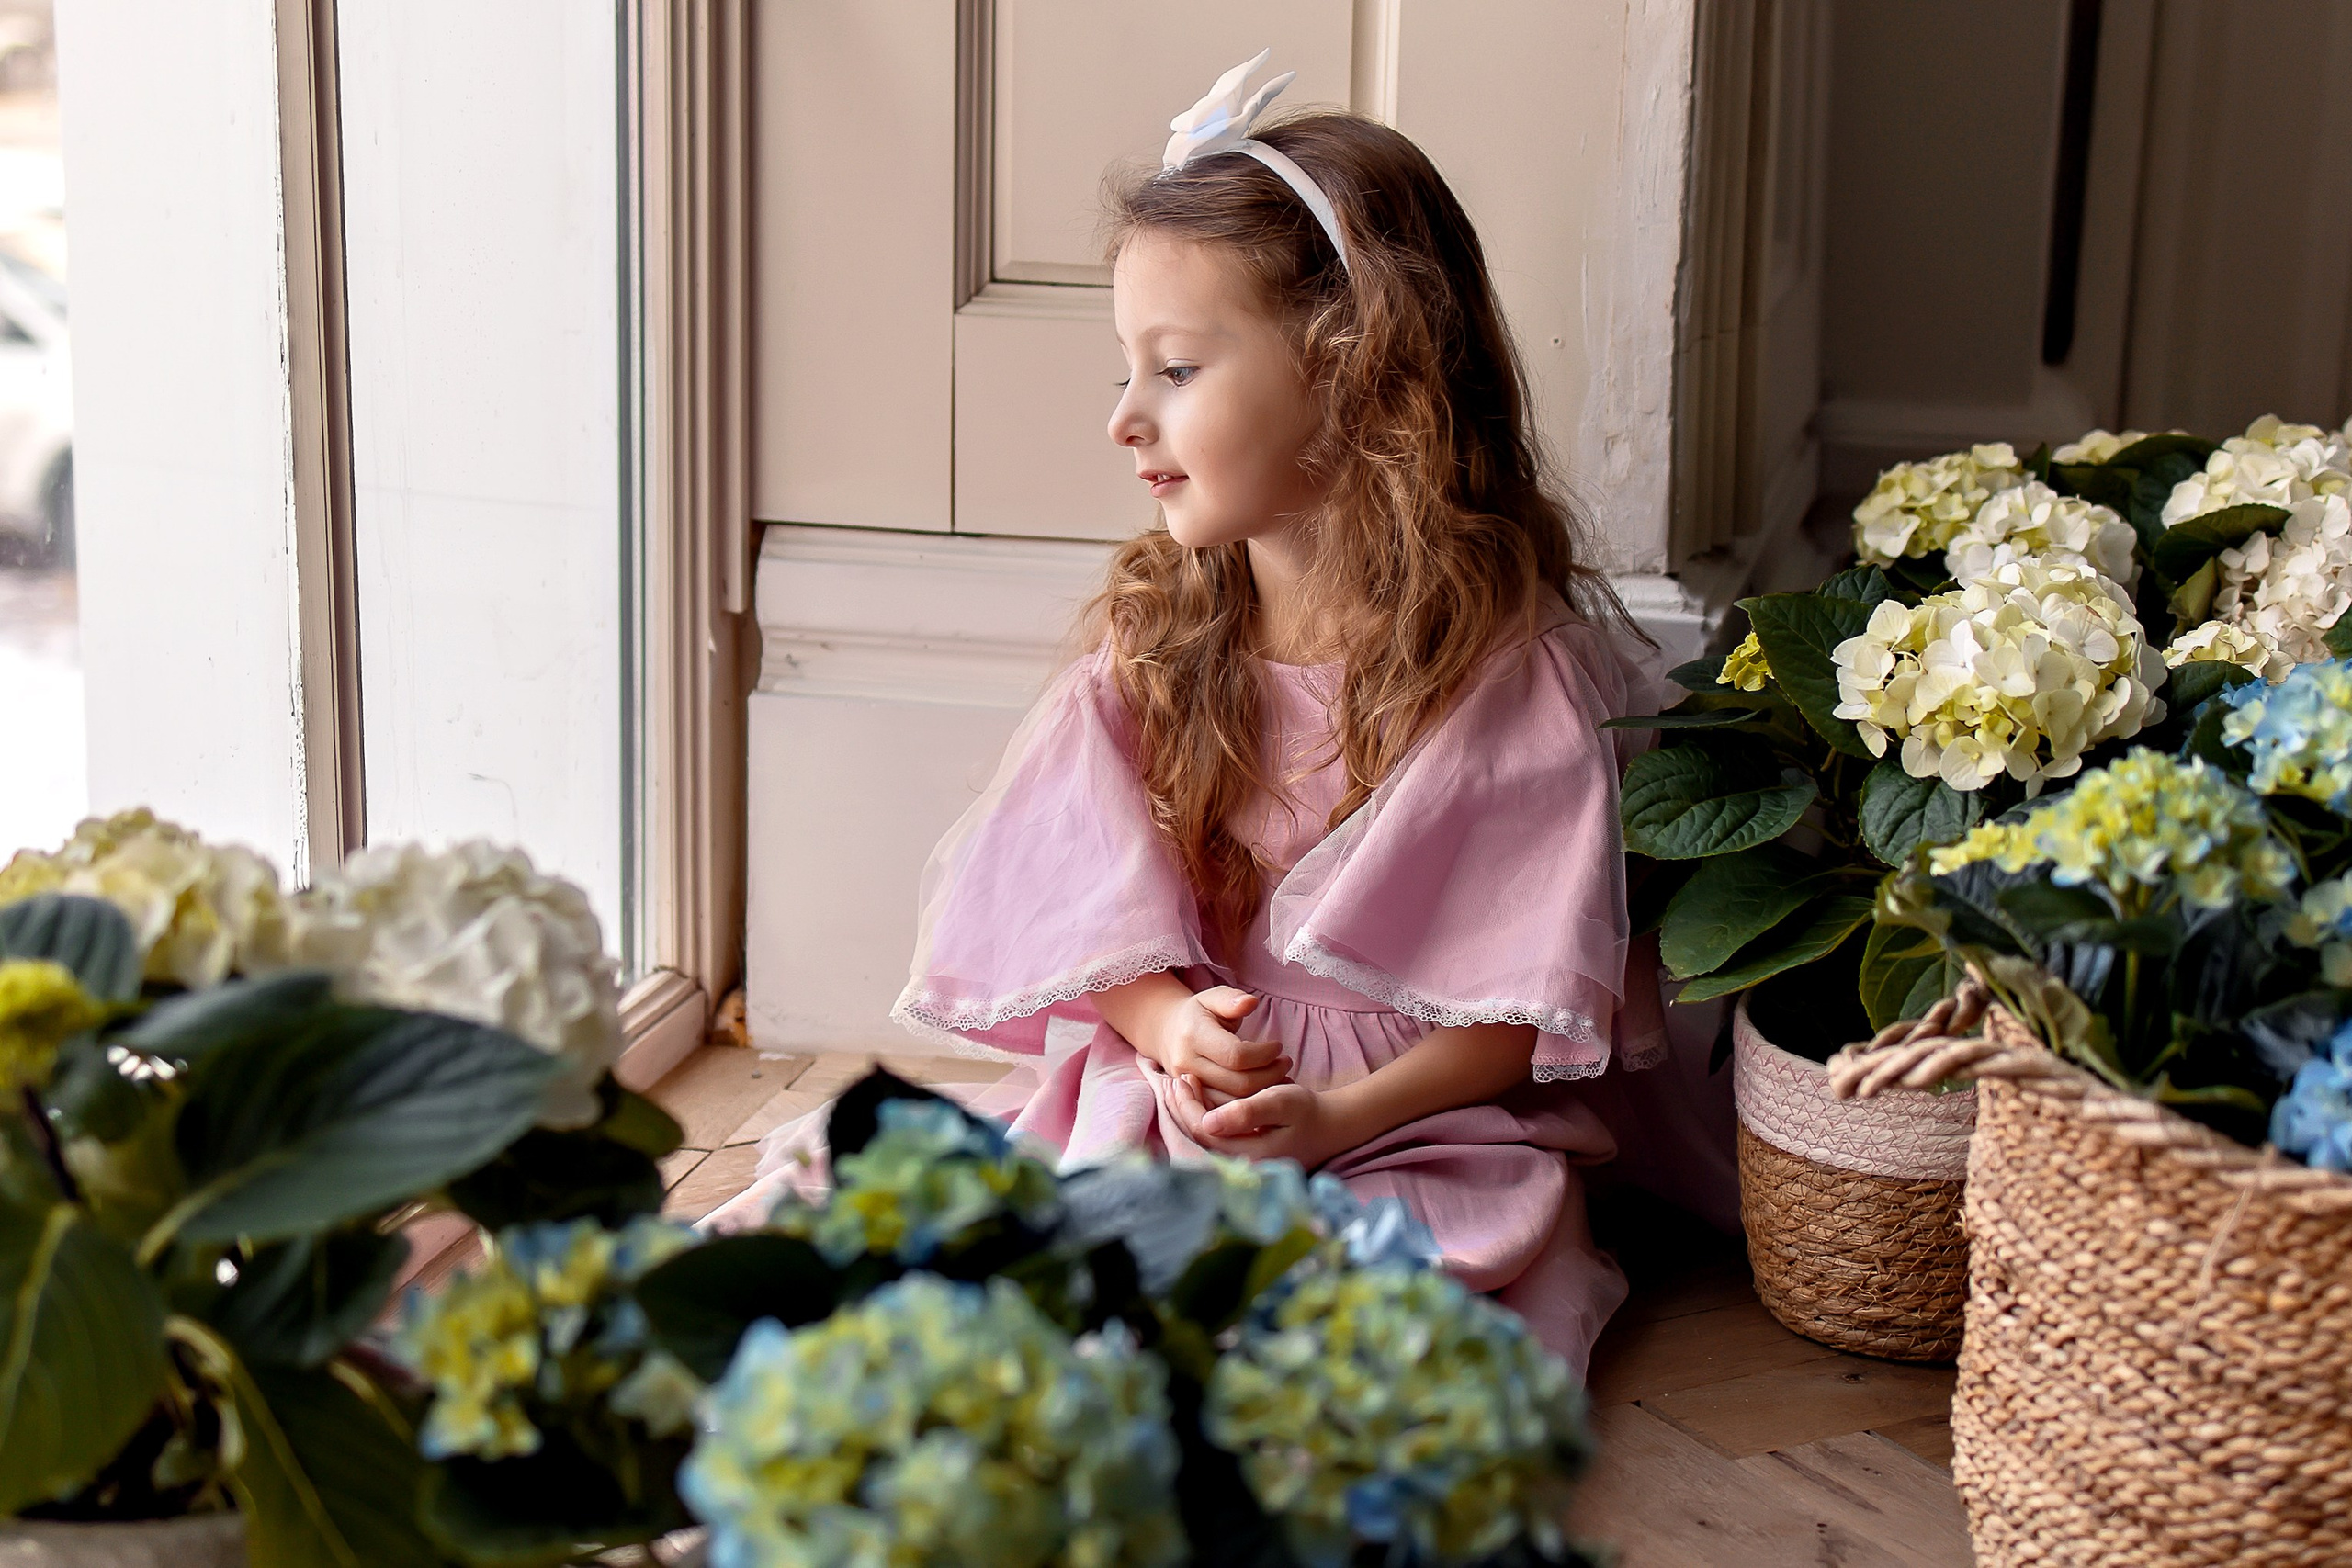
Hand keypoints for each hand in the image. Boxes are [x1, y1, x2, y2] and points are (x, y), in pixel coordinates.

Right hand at [1144, 985, 1292, 1099]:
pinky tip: (1263, 1090)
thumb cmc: (1198, 1014)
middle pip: (1239, 1083)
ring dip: (1263, 1093)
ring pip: (1234, 1102)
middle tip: (1285, 1063)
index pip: (1237, 1055)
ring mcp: (1189, 1087)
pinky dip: (1248, 1103)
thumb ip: (1232, 1000)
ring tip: (1279, 1076)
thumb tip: (1251, 1002)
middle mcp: (1188, 1065)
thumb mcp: (1213, 998)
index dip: (1264, 1054)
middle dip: (1270, 1075)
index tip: (1278, 1046)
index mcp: (1194, 1036)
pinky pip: (1226, 1110)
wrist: (1166, 1033)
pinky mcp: (1194, 1100)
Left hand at [1170, 1075, 1352, 1168]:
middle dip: (1182, 1109)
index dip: (1189, 1105)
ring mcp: (1243, 1164)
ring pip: (1203, 1139)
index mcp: (1250, 1155)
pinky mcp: (1244, 1156)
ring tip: (1179, 1087)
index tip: (1184, 1078)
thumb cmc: (1308, 1111)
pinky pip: (1214, 1138)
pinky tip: (1197, 1099)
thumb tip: (1209, 1123)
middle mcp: (1242, 1166)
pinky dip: (1201, 1117)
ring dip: (1189, 1112)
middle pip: (1199, 1139)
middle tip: (1172, 1079)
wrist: (1331, 1126)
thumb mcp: (1281, 1103)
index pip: (1204, 1132)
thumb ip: (1247, 1112)